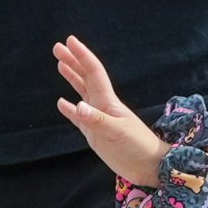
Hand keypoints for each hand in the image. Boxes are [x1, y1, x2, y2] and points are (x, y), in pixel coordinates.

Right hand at [50, 37, 171, 185]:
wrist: (149, 166)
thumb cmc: (138, 147)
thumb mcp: (118, 132)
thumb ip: (97, 120)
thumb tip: (77, 106)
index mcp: (108, 101)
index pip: (93, 72)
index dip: (82, 55)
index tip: (69, 40)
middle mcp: (102, 105)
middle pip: (85, 78)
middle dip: (73, 61)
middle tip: (58, 47)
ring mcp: (98, 118)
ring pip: (81, 92)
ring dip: (71, 78)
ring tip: (60, 64)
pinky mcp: (95, 133)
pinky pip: (78, 117)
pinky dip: (69, 109)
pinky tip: (61, 102)